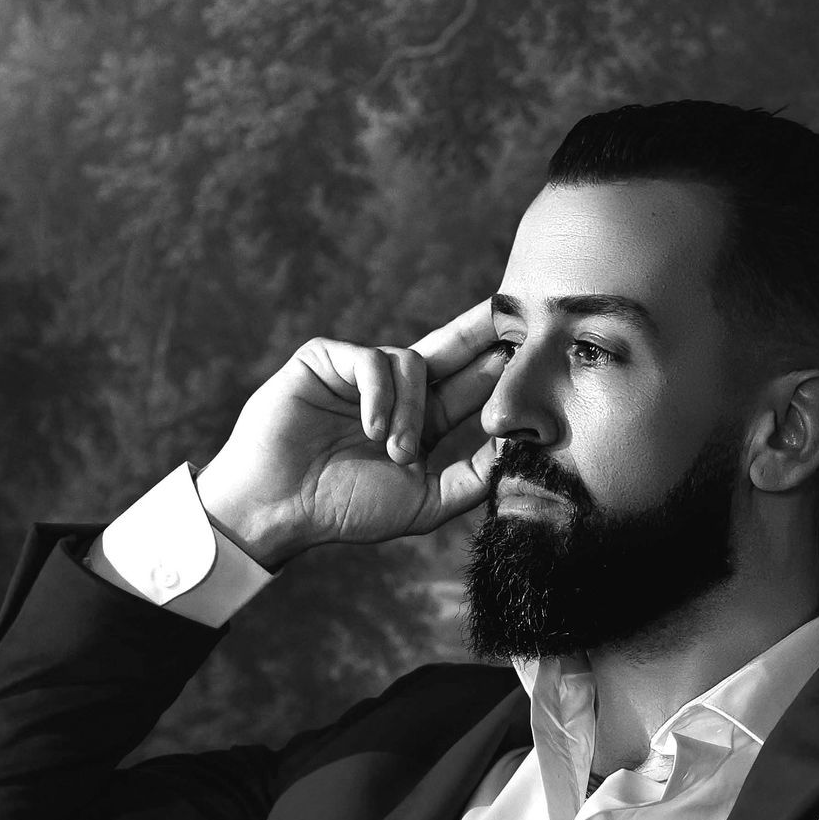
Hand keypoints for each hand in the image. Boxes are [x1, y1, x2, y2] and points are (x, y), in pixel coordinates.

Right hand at [194, 301, 503, 566]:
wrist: (280, 508)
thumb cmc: (346, 509)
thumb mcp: (425, 501)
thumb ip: (473, 476)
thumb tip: (521, 445)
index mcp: (422, 421)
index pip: (471, 385)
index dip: (501, 365)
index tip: (538, 348)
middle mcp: (396, 392)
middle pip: (451, 348)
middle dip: (484, 331)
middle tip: (518, 311)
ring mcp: (360, 373)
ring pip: (412, 361)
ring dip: (409, 410)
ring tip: (392, 450)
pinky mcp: (326, 360)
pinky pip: (372, 361)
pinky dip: (379, 396)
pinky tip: (371, 430)